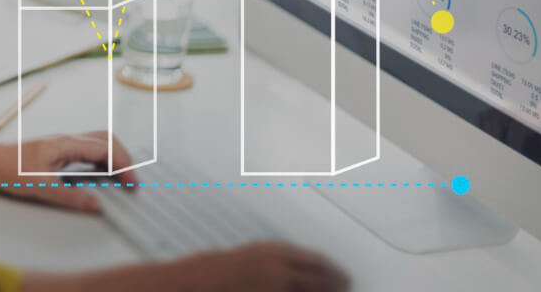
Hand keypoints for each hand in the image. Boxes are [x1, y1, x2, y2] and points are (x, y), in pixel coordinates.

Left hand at [5, 131, 140, 213]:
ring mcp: (62, 144)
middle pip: (106, 140)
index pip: (105, 149)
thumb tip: (97, 205)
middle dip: (124, 159)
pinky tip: (101, 176)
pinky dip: (101, 161)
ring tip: (122, 179)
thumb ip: (71, 197)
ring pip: (97, 143)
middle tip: (132, 182)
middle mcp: (66, 140)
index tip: (132, 184)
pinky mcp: (57, 151)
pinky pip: (87, 151)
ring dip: (114, 158)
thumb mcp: (41, 188)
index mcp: (66, 144)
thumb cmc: (7, 169)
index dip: (124, 166)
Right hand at [171, 242, 348, 291]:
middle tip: (346, 287)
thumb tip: (295, 271)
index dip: (332, 269)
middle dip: (335, 284)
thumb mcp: (248, 257)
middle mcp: (277, 269)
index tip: (342, 274)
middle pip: (318, 278)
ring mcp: (274, 288)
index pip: (315, 260)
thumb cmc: (214, 269)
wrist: (195, 283)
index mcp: (273, 252)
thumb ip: (273, 263)